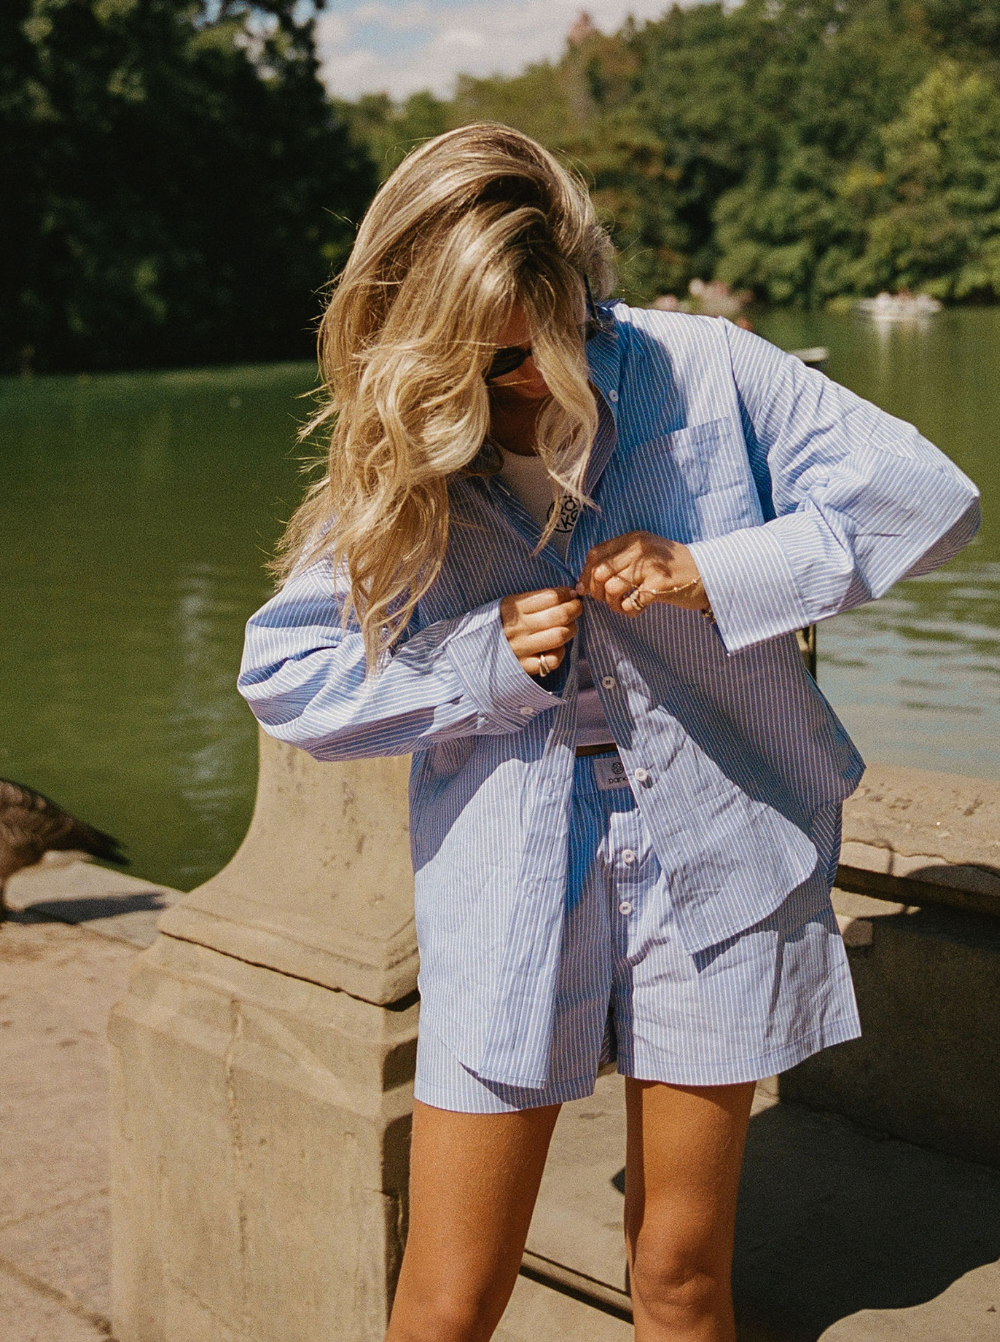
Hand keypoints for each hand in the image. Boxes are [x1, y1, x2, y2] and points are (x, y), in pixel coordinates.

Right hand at [501, 587, 580, 676]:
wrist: (471, 652)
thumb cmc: (495, 624)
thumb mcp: (505, 605)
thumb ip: (531, 599)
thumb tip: (565, 594)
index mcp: (513, 607)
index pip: (551, 596)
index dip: (567, 593)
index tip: (571, 593)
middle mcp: (518, 627)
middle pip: (560, 615)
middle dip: (575, 609)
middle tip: (576, 608)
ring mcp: (522, 648)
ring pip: (560, 636)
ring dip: (571, 629)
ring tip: (569, 627)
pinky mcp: (524, 667)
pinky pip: (552, 660)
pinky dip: (560, 653)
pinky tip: (556, 648)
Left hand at [576, 532, 707, 616]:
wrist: (710, 573)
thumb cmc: (674, 568)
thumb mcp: (647, 553)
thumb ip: (619, 561)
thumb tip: (585, 583)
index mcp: (634, 539)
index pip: (595, 554)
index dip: (585, 575)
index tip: (587, 590)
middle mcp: (640, 548)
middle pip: (599, 572)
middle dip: (597, 592)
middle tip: (607, 601)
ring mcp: (650, 566)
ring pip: (611, 588)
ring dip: (613, 604)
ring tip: (624, 606)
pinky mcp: (659, 584)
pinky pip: (630, 602)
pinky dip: (629, 611)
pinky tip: (638, 609)